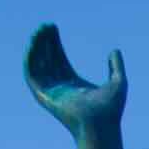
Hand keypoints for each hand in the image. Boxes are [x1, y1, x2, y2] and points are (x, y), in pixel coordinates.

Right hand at [24, 23, 126, 137]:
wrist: (101, 124)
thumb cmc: (110, 109)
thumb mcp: (118, 82)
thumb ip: (116, 67)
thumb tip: (115, 50)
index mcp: (74, 84)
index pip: (60, 60)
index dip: (54, 44)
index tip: (52, 27)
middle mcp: (60, 88)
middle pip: (48, 60)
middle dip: (44, 42)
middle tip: (45, 25)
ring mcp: (51, 92)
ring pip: (38, 66)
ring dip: (36, 48)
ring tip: (38, 31)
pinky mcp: (44, 96)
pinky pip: (32, 76)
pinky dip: (30, 61)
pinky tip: (31, 46)